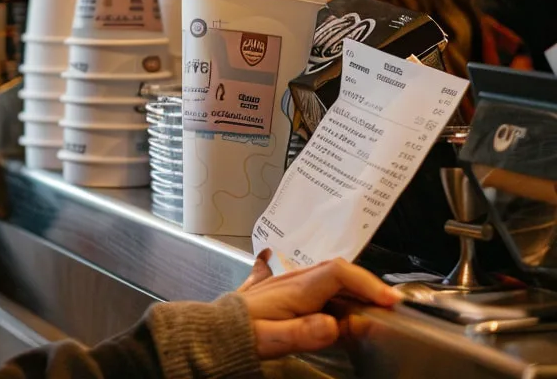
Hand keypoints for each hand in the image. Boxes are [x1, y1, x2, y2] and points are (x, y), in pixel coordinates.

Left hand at [238, 251, 401, 358]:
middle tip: (392, 307)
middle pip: (341, 272)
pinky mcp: (295, 292)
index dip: (366, 282)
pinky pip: (327, 288)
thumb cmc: (242, 332)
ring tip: (379, 311)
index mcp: (295, 288)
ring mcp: (296, 284)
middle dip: (369, 286)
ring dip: (359, 292)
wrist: (218, 327)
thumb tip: (333, 325)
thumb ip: (301, 332)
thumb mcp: (270, 338)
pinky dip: (346, 299)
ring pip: (335, 279)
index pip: (337, 272)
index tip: (389, 299)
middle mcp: (298, 280)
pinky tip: (352, 317)